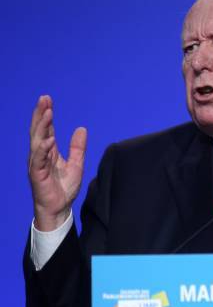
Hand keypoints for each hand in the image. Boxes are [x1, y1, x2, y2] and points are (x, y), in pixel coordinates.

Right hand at [28, 95, 86, 230]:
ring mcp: (37, 163)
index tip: (48, 99)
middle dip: (40, 114)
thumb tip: (82, 129)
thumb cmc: (64, 187)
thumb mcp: (76, 164)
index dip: (46, 114)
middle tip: (44, 98)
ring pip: (37, 140)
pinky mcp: (37, 174)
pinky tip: (49, 139)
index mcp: (49, 151)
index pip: (46, 128)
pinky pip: (39, 159)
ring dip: (42, 126)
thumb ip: (78, 147)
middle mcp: (40, 154)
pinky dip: (43, 148)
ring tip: (47, 112)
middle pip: (39, 130)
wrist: (60, 208)